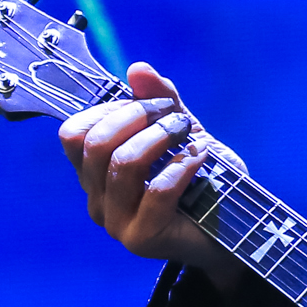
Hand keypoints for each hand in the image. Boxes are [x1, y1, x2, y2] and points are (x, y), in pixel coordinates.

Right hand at [59, 62, 240, 286]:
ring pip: (124, 164)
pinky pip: (156, 191)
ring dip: (161, 139)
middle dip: (138, 117)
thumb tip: (138, 67)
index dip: (112, 109)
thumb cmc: (201, 180)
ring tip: (191, 136)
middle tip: (175, 117)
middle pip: (95, 144)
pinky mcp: (141, 238)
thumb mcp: (181, 132)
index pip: (74, 133)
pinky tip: (200, 157)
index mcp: (95, 174)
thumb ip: (161, 101)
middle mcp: (97, 200)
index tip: (153, 105)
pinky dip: (183, 165)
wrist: (232, 228)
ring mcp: (115, 223)